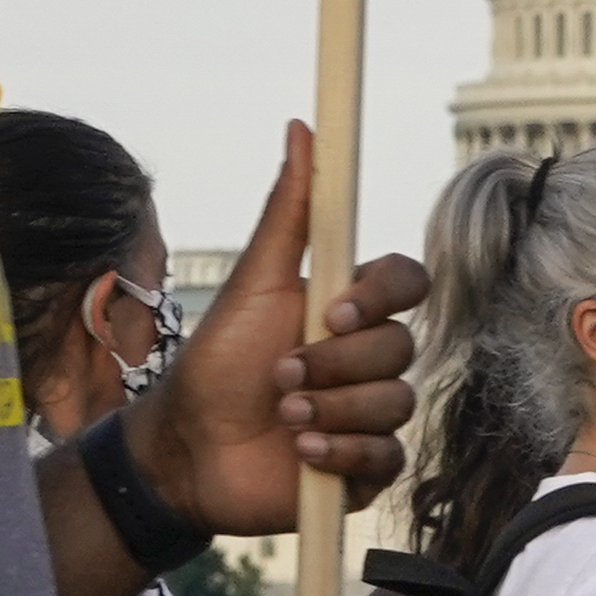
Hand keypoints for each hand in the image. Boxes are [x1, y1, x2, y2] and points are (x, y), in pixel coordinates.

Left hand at [128, 124, 427, 535]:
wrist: (188, 448)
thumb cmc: (215, 361)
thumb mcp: (252, 283)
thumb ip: (288, 211)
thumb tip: (302, 128)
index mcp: (349, 307)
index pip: (407, 284)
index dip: (381, 298)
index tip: (332, 312)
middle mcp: (366, 357)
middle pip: (401, 348)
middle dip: (335, 365)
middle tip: (280, 376)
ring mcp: (370, 413)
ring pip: (396, 404)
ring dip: (332, 410)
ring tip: (283, 417)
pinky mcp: (365, 467)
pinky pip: (387, 457)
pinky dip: (341, 452)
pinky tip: (301, 452)